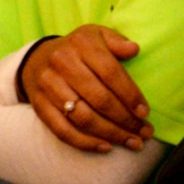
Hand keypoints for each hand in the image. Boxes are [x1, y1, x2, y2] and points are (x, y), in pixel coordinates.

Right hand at [20, 25, 153, 152]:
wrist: (37, 58)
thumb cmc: (78, 50)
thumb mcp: (97, 36)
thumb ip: (117, 42)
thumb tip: (134, 49)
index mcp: (81, 44)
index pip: (110, 72)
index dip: (130, 95)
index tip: (145, 113)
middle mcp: (62, 62)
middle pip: (99, 98)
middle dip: (126, 120)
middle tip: (145, 132)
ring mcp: (48, 84)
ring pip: (83, 117)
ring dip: (111, 134)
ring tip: (132, 142)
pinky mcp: (38, 104)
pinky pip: (62, 129)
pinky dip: (85, 143)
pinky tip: (105, 147)